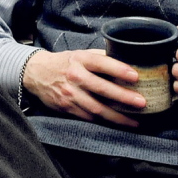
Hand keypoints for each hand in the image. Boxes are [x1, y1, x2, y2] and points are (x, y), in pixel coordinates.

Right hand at [22, 49, 144, 127]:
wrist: (36, 73)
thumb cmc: (64, 63)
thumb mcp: (79, 54)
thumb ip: (99, 57)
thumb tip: (125, 60)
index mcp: (79, 59)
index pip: (101, 63)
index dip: (119, 69)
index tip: (135, 76)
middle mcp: (75, 76)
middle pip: (101, 88)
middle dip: (123, 97)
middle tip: (141, 103)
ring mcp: (70, 94)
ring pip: (97, 108)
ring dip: (117, 116)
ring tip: (135, 122)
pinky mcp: (67, 107)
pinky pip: (88, 117)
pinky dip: (104, 121)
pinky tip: (117, 123)